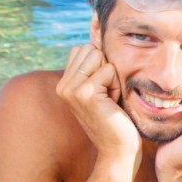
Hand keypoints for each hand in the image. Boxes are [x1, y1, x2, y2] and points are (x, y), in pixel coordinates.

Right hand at [55, 44, 139, 166]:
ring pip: (99, 56)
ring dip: (112, 77)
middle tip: (109, 96)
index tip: (104, 91)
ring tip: (110, 99)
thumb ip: (96, 66)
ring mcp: (70, 89)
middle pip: (91, 49)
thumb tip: (98, 31)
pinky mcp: (83, 93)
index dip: (103, 66)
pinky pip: (109, 70)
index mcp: (65, 83)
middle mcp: (62, 85)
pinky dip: (116, 85)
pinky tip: (113, 104)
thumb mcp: (103, 88)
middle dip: (108, 69)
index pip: (84, 48)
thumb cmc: (117, 118)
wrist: (119, 149)